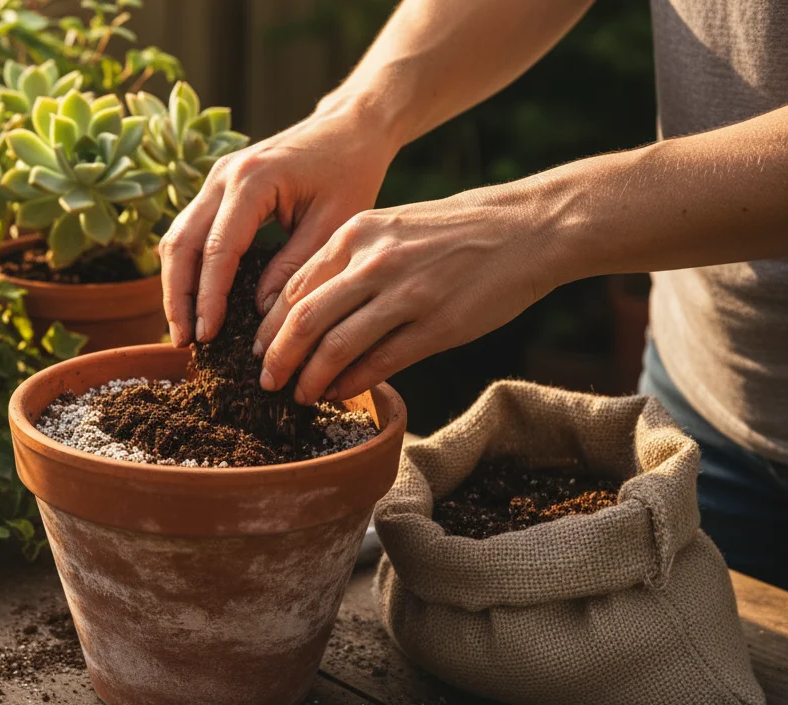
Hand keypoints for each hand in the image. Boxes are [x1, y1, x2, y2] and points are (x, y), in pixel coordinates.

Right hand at [158, 106, 398, 346]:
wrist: (349, 128)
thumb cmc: (350, 172)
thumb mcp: (334, 224)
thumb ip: (295, 267)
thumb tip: (261, 313)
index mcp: (252, 180)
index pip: (217, 249)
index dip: (208, 298)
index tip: (206, 336)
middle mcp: (222, 175)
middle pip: (180, 243)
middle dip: (178, 297)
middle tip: (182, 341)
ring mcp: (214, 179)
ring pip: (176, 238)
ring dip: (176, 285)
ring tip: (184, 329)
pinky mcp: (216, 188)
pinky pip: (189, 231)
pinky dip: (187, 268)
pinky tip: (194, 300)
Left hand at [253, 183, 565, 404]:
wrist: (528, 228)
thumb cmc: (456, 230)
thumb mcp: (392, 226)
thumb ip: (349, 260)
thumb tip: (306, 307)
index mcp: (356, 233)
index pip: (293, 288)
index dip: (270, 327)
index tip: (259, 349)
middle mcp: (374, 262)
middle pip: (303, 321)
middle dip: (277, 359)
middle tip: (265, 382)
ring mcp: (406, 296)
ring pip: (335, 347)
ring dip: (310, 379)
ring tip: (299, 395)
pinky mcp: (437, 327)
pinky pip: (379, 363)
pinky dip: (352, 384)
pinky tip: (340, 394)